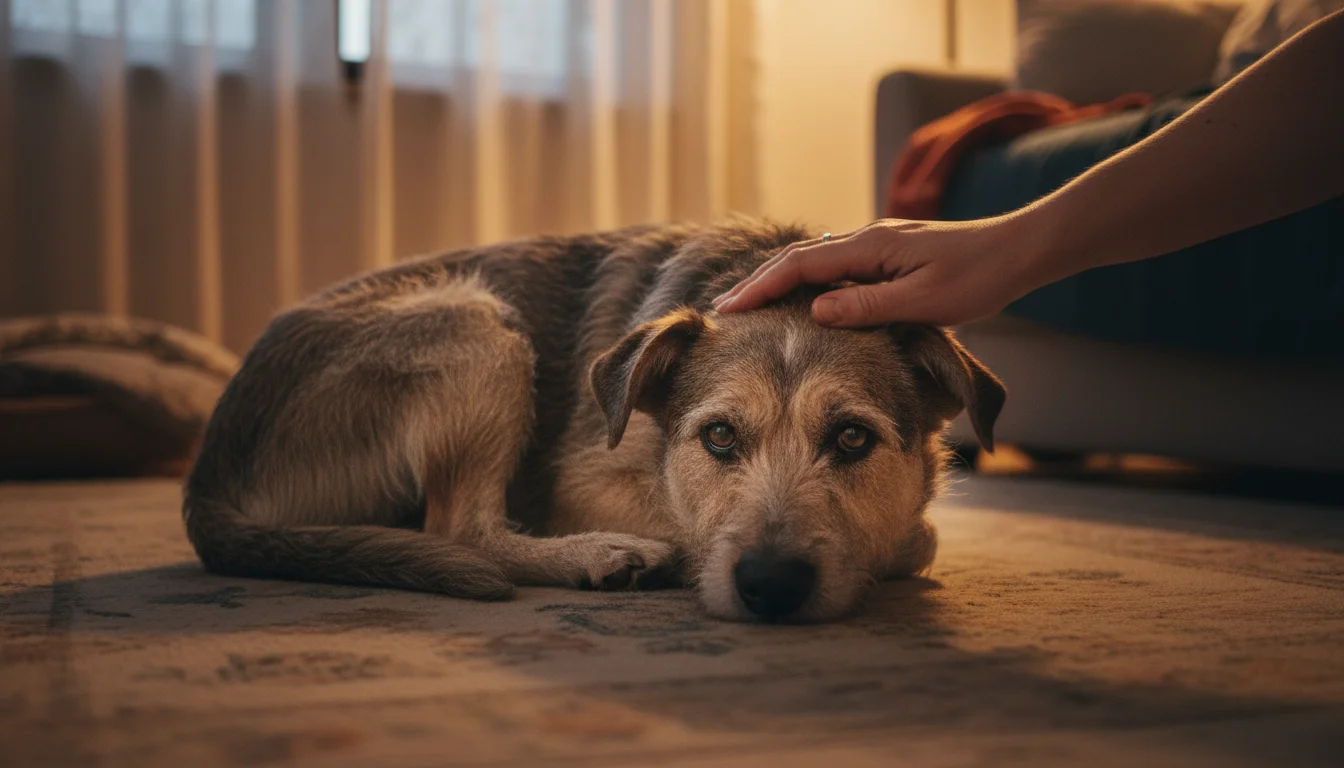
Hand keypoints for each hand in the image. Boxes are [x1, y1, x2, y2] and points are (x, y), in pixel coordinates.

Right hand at [712, 216, 1042, 327]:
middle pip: (799, 260)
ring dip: (780, 283)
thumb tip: (816, 311)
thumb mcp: (924, 302)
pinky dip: (807, 283)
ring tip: (751, 308)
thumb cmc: (978, 277)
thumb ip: (868, 307)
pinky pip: (836, 269)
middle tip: (725, 309)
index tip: (730, 310)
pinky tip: (801, 302)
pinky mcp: (889, 257)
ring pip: (816, 263)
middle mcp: (868, 240)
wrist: (1019, 251)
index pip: (800, 266)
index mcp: (871, 247)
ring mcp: (877, 247)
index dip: (761, 288)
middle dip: (759, 284)